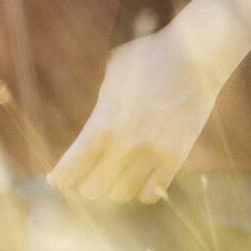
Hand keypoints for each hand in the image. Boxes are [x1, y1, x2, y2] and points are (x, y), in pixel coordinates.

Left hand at [44, 0, 250, 202]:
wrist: (194, 56)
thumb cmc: (148, 58)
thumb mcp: (111, 78)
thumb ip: (99, 110)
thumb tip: (87, 134)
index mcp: (105, 121)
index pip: (74, 165)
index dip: (62, 178)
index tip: (55, 181)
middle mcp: (127, 143)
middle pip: (94, 187)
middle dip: (85, 183)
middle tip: (85, 177)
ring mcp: (154, 152)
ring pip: (122, 194)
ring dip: (113, 188)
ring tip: (111, 175)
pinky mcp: (177, 157)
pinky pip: (152, 192)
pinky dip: (141, 191)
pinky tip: (137, 180)